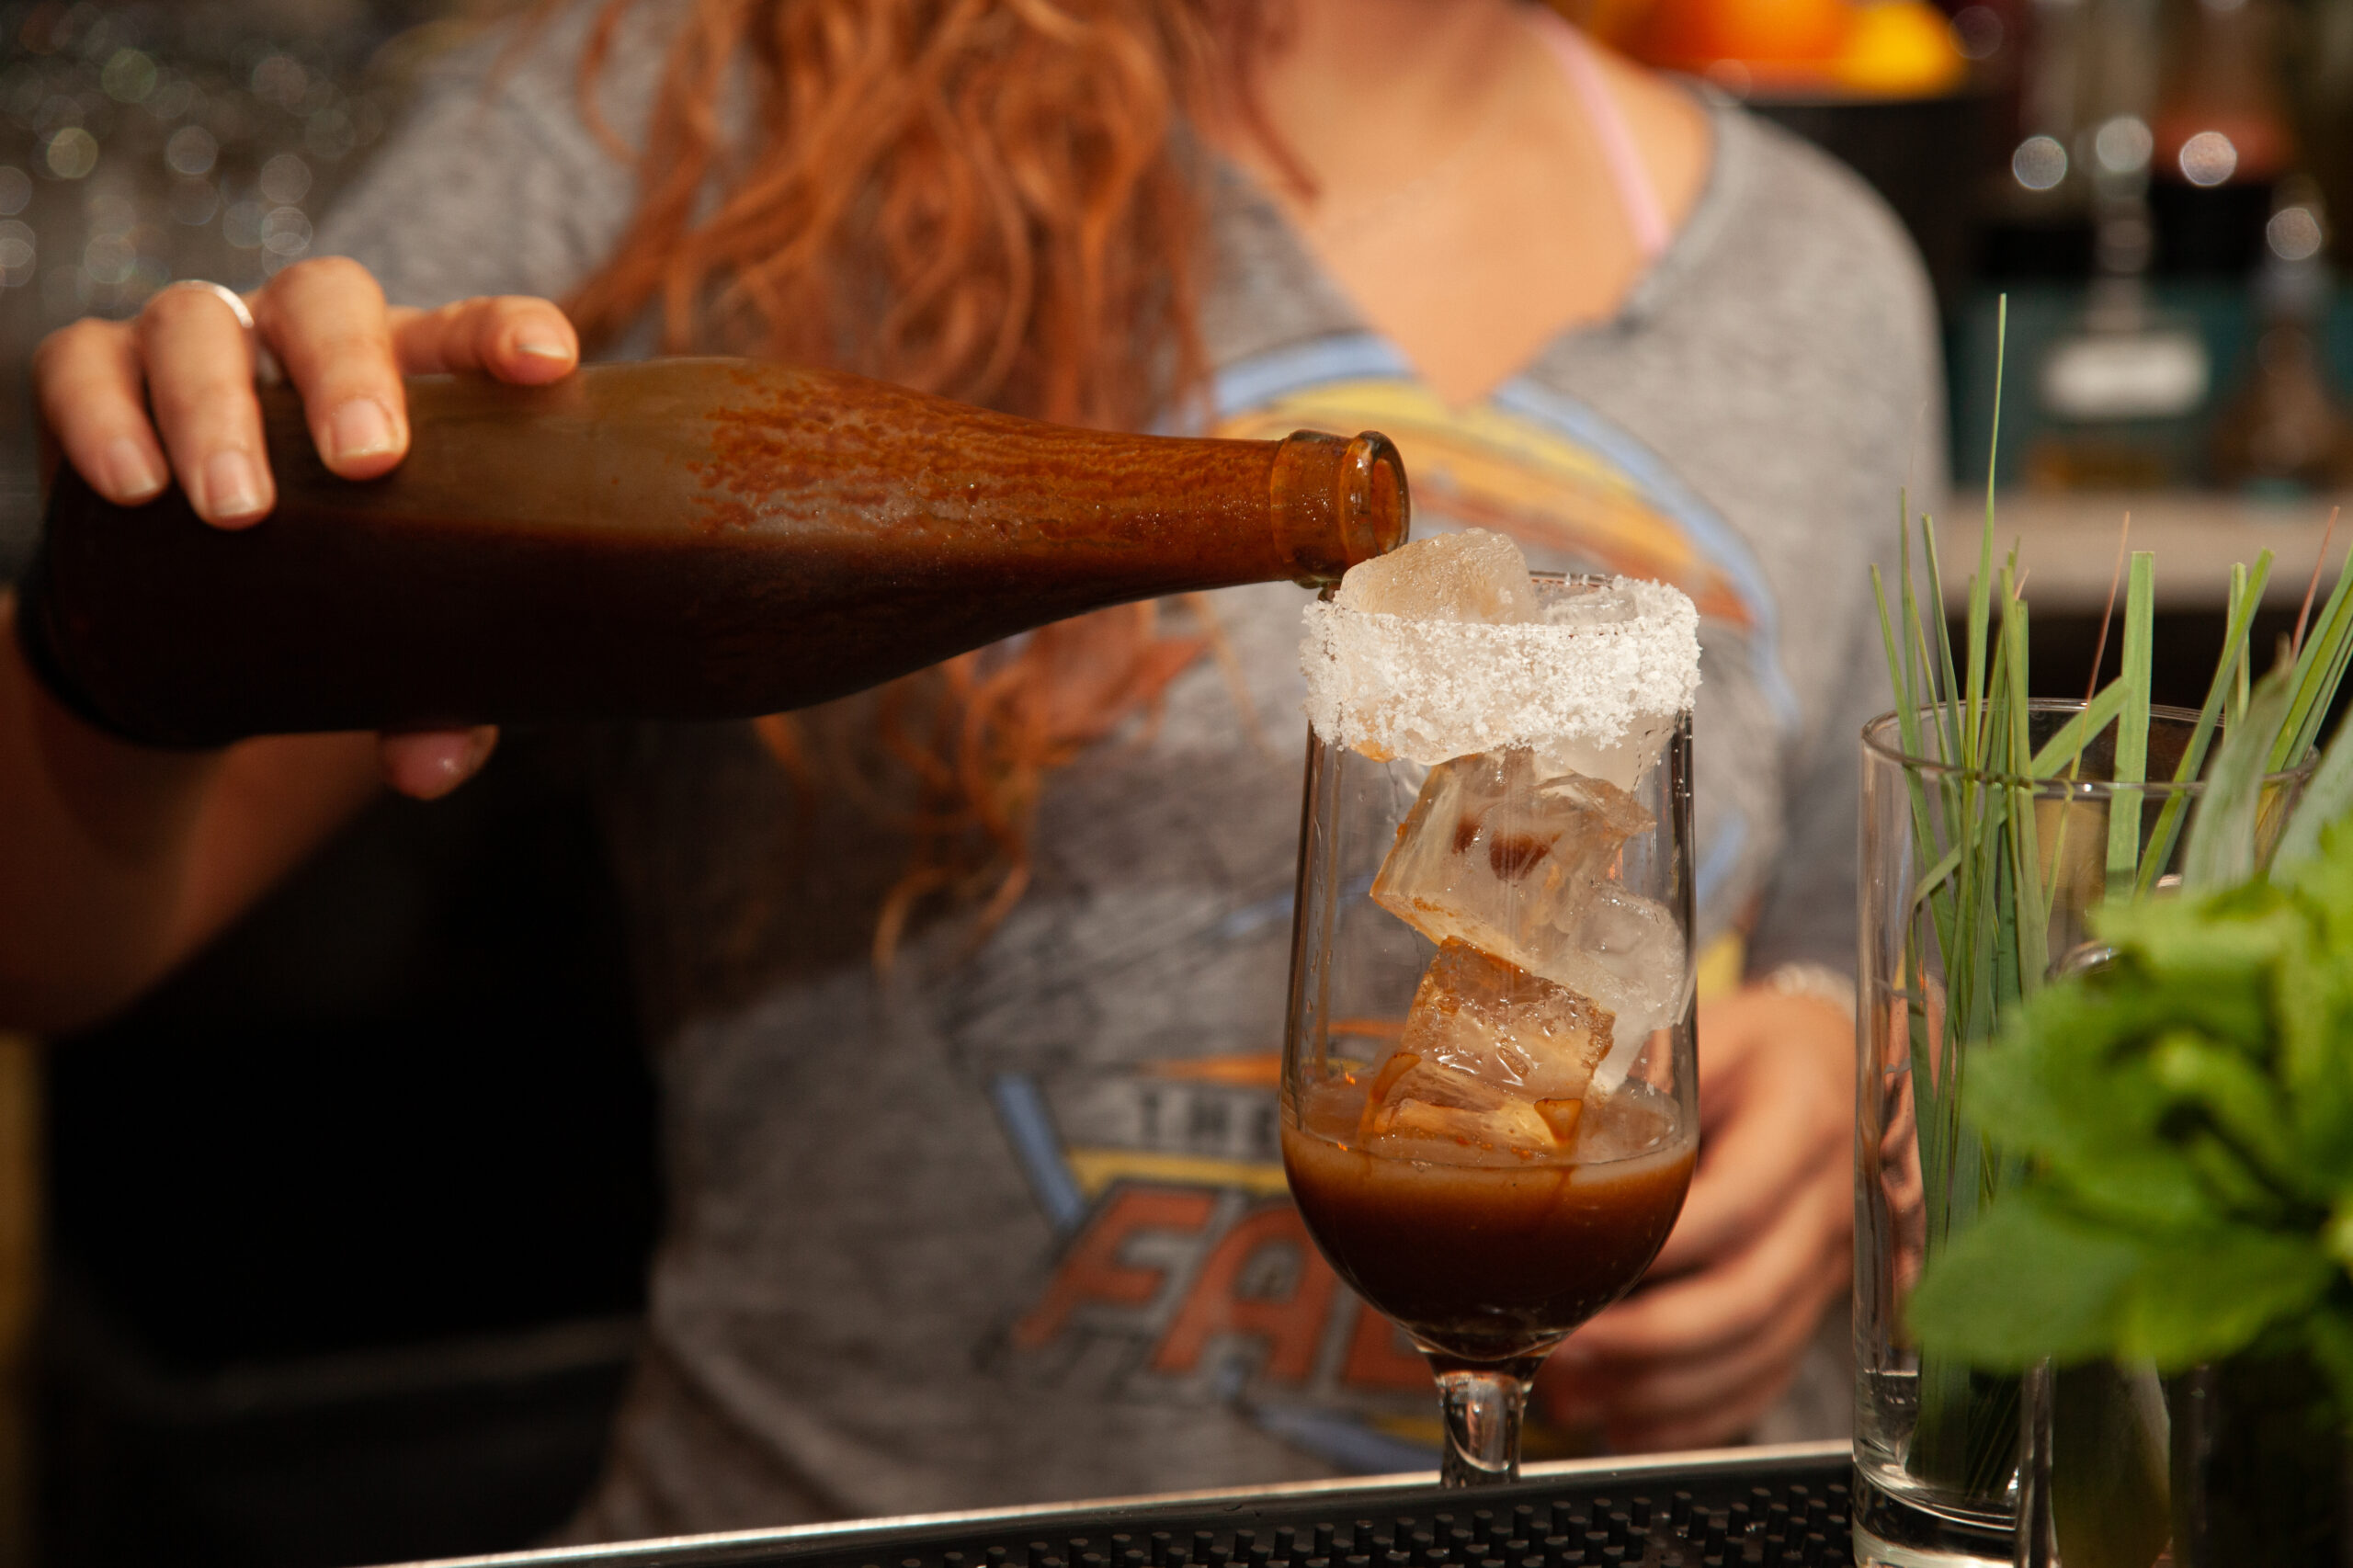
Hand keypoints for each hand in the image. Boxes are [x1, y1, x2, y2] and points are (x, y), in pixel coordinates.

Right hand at [30, 260, 581, 796]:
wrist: (191, 617)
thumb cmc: (335, 599)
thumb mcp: (393, 647)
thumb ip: (433, 704)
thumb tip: (429, 765)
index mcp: (406, 381)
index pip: (465, 332)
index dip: (503, 333)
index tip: (546, 367)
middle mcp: (301, 343)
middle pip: (326, 302)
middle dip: (346, 372)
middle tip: (366, 462)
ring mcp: (196, 348)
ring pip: (198, 325)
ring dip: (218, 411)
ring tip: (237, 509)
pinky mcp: (93, 375)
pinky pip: (81, 366)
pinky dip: (103, 417)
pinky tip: (133, 489)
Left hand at [1537, 984, 1853, 1449]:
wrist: (1845, 1067)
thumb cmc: (1763, 1046)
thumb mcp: (1715, 1030)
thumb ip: (1645, 1067)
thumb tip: (1544, 1100)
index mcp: (1800, 1122)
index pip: (1731, 1205)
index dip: (1655, 1248)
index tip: (1579, 1268)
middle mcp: (1828, 1203)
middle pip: (1747, 1296)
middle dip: (1649, 1340)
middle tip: (1566, 1352)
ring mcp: (1832, 1263)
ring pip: (1756, 1350)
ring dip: (1663, 1388)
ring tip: (1579, 1395)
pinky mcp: (1819, 1303)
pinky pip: (1769, 1373)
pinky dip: (1702, 1412)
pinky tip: (1634, 1424)